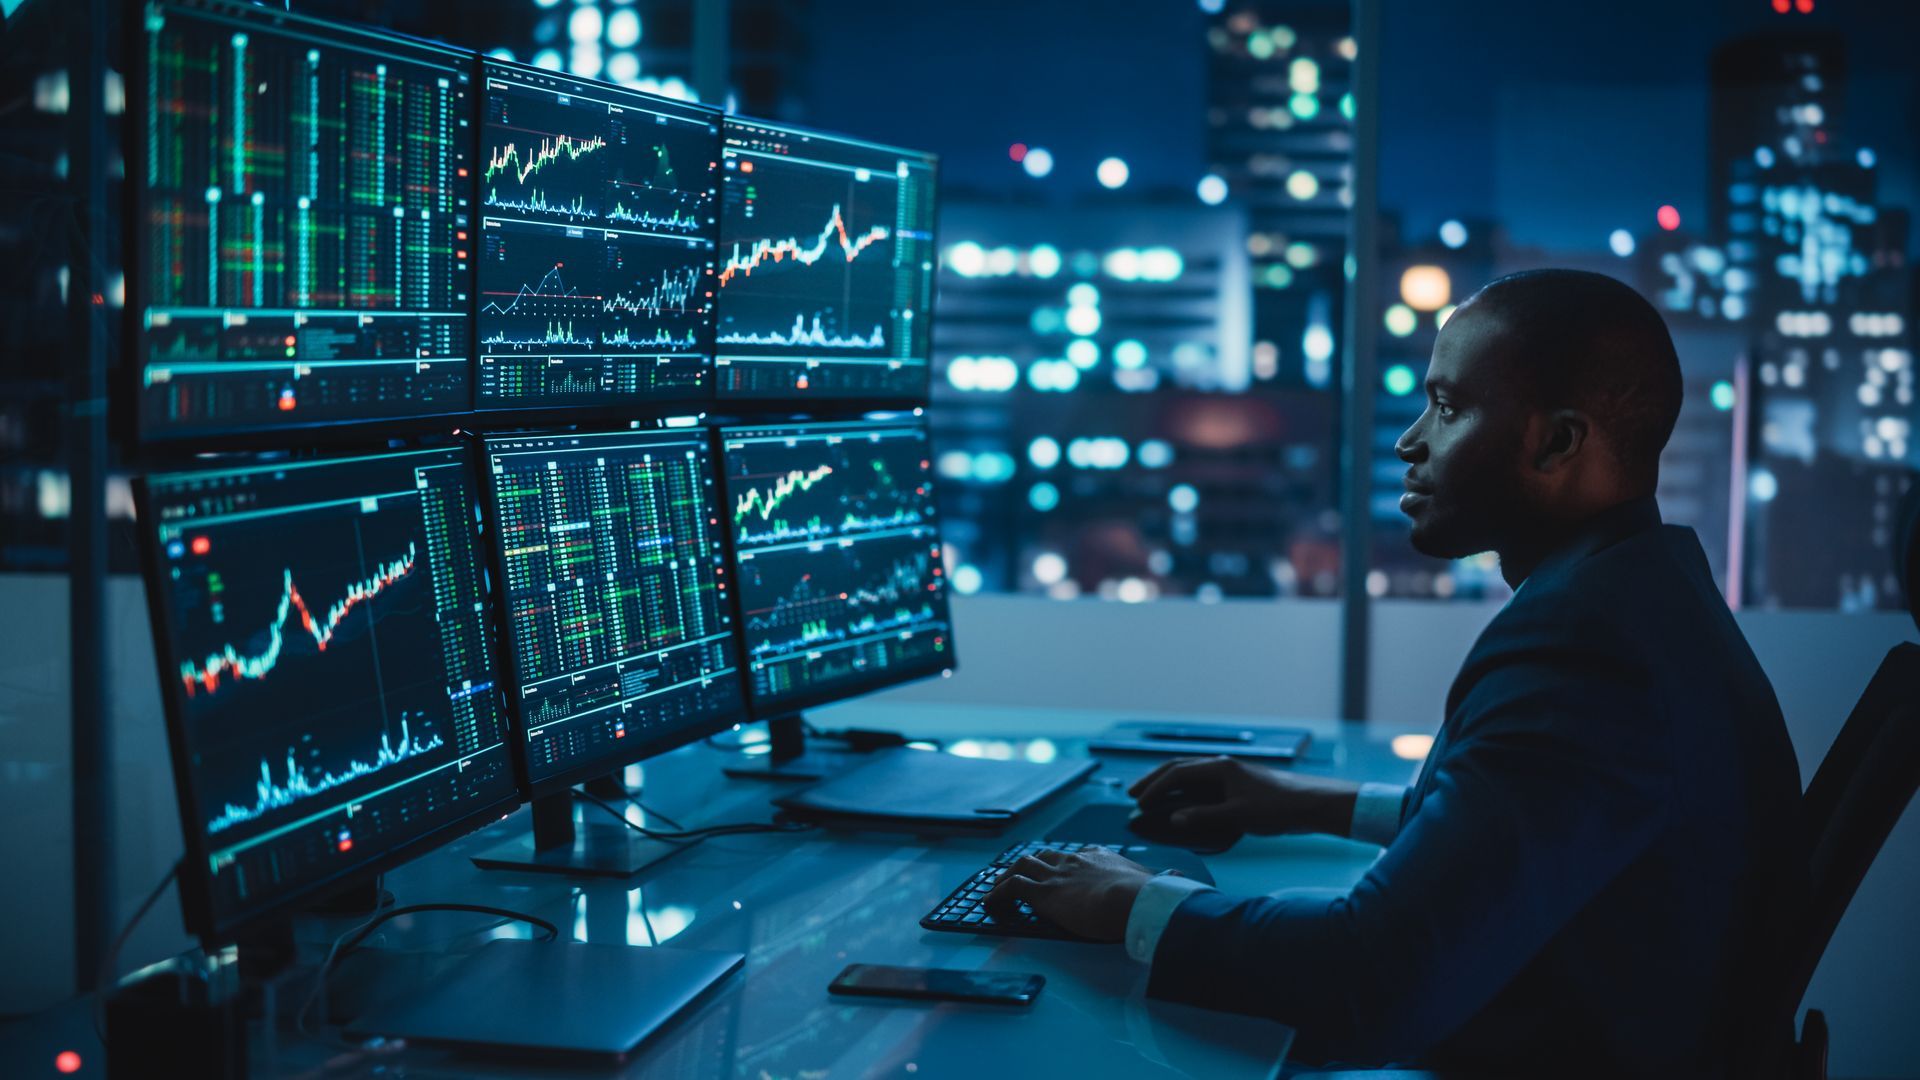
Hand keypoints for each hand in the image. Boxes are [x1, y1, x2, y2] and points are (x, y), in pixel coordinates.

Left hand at [983, 846, 1155, 941]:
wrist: (1133, 900)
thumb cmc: (1148, 896)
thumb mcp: (1159, 883)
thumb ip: (1166, 879)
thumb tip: (1180, 877)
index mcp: (1102, 857)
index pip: (1081, 853)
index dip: (1070, 860)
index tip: (1066, 868)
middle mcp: (1076, 860)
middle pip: (1047, 855)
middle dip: (1033, 864)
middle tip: (1023, 875)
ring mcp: (1058, 875)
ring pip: (1023, 865)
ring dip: (1008, 875)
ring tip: (999, 888)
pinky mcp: (1043, 893)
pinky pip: (1011, 888)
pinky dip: (997, 895)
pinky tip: (990, 904)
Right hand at [1128, 755, 1360, 836]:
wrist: (1311, 804)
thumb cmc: (1278, 808)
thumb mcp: (1239, 816)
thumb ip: (1205, 816)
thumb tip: (1174, 819)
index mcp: (1220, 767)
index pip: (1177, 773)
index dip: (1155, 788)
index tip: (1139, 804)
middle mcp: (1222, 765)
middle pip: (1179, 767)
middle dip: (1154, 780)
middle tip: (1133, 794)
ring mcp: (1230, 774)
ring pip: (1190, 774)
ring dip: (1169, 784)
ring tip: (1151, 796)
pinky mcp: (1238, 784)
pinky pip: (1202, 783)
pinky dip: (1185, 790)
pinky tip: (1182, 801)